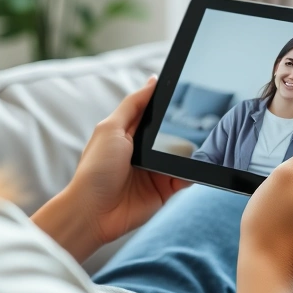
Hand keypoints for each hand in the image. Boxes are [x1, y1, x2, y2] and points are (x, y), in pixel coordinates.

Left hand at [32, 76, 189, 260]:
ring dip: (189, 152)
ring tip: (199, 144)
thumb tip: (153, 81)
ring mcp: (155, 171)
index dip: (167, 102)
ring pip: (181, 155)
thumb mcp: (111, 128)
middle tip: (200, 118)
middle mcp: (143, 150)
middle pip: (170, 133)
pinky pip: (185, 178)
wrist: (93, 212)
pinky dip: (192, 173)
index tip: (186, 87)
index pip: (152, 112)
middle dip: (183, 128)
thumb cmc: (95, 169)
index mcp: (128, 133)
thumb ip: (133, 104)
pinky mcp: (163, 190)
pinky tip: (194, 168)